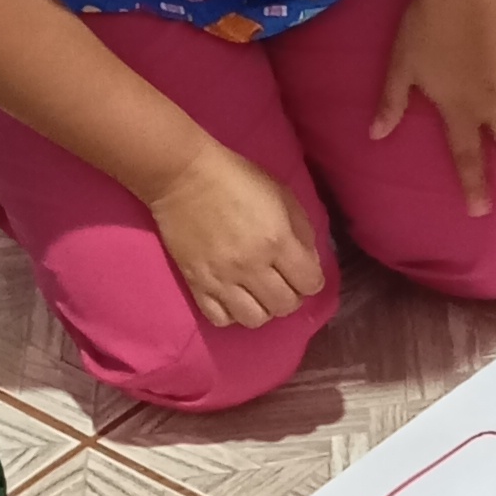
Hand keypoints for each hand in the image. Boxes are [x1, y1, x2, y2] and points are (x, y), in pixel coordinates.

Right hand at [145, 141, 326, 332]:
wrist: (183, 176)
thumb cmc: (236, 178)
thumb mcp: (281, 193)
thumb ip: (302, 229)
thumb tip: (308, 261)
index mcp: (277, 241)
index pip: (310, 284)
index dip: (311, 280)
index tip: (303, 271)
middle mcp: (252, 266)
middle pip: (285, 306)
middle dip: (291, 296)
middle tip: (282, 281)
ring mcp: (222, 278)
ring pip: (255, 319)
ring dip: (263, 309)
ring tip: (258, 293)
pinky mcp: (197, 283)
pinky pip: (220, 319)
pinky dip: (231, 313)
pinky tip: (233, 298)